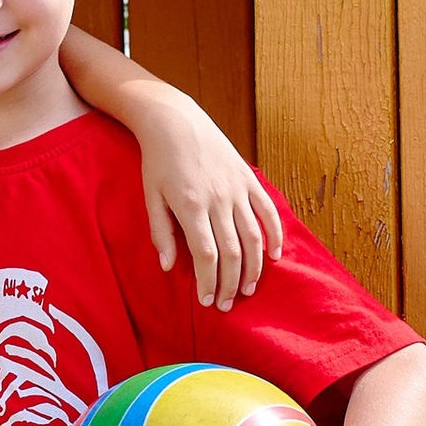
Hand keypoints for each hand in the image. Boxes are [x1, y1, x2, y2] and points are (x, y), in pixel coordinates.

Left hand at [137, 103, 282, 309]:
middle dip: (229, 284)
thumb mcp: (151, 197)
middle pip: (232, 252)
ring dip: (253, 268)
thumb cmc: (158, 161)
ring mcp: (237, 189)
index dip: (209, 281)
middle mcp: (218, 199)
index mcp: (190, 205)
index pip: (206, 255)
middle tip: (225, 305)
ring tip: (246, 290)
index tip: (206, 301)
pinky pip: (267, 212)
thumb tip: (170, 267)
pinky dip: (274, 235)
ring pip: (253, 237)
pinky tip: (273, 257)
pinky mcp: (249, 179)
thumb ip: (161, 233)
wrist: (175, 120)